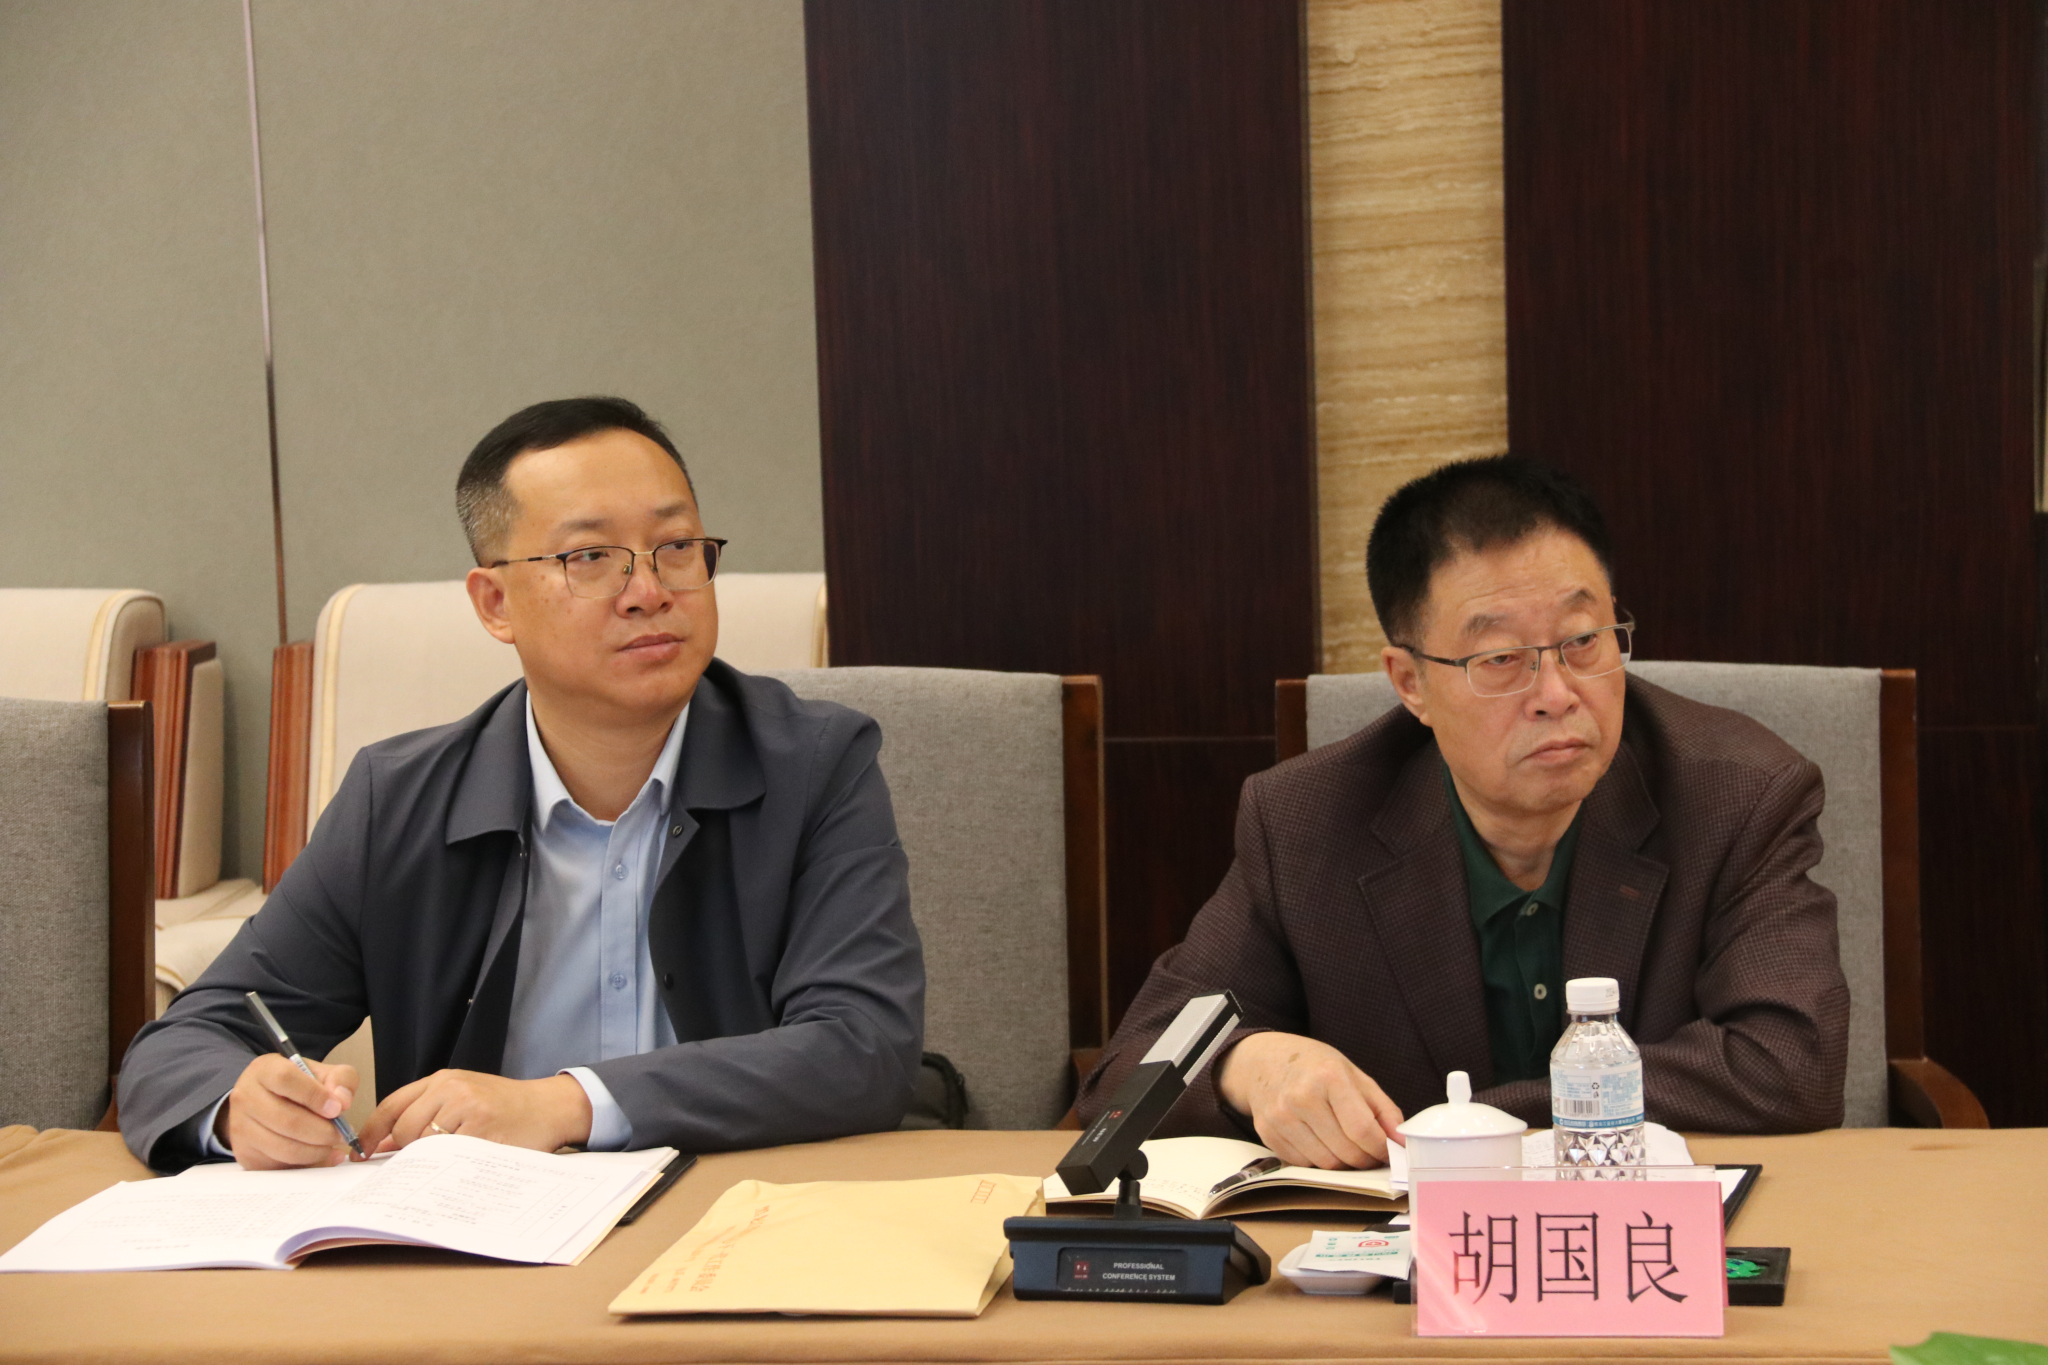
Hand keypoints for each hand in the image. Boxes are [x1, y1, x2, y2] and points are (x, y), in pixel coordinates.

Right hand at [219, 1054, 359, 1169]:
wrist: (265, 1100)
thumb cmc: (298, 1085)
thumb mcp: (322, 1072)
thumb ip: (340, 1079)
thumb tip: (342, 1102)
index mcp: (264, 1070)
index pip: (286, 1079)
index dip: (315, 1096)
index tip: (337, 1109)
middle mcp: (245, 1097)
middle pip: (286, 1120)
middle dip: (322, 1132)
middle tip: (342, 1134)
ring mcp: (241, 1128)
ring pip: (283, 1147)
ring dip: (316, 1151)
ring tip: (334, 1145)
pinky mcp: (245, 1154)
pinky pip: (279, 1165)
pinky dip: (307, 1164)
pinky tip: (323, 1156)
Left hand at [356, 1070, 592, 1154]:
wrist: (548, 1107)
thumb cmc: (505, 1105)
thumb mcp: (464, 1096)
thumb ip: (426, 1112)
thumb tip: (385, 1143)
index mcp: (444, 1079)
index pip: (393, 1104)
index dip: (372, 1131)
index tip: (361, 1152)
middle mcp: (453, 1088)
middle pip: (406, 1128)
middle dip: (409, 1150)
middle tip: (427, 1159)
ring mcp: (468, 1108)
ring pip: (426, 1144)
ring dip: (432, 1159)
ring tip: (454, 1157)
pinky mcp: (483, 1130)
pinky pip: (450, 1156)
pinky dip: (450, 1165)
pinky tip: (464, 1163)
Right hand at [1215, 1032, 1405, 1168]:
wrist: (1262, 1061)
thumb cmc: (1313, 1066)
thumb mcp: (1353, 1074)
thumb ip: (1382, 1108)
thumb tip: (1401, 1141)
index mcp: (1328, 1077)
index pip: (1362, 1129)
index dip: (1381, 1148)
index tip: (1389, 1152)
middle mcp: (1301, 1097)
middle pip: (1345, 1152)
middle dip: (1365, 1160)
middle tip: (1371, 1154)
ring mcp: (1280, 1117)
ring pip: (1325, 1164)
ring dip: (1342, 1163)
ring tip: (1346, 1147)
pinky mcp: (1267, 1134)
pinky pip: (1304, 1164)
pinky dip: (1318, 1160)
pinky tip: (1320, 1142)